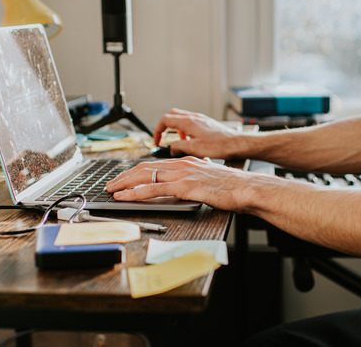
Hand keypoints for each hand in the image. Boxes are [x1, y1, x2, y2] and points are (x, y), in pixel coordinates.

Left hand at [106, 157, 285, 212]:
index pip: (155, 164)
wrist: (248, 189)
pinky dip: (135, 193)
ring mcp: (182, 174)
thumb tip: (186, 188)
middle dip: (125, 176)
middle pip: (145, 167)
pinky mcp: (184, 186)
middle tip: (111, 184)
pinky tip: (125, 197)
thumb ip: (195, 182)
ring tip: (111, 190)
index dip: (136, 171)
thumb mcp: (209, 181)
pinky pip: (153, 189)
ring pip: (145, 176)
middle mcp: (182, 164)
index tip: (125, 178)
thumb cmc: (233, 189)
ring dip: (125, 184)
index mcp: (187, 162)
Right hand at [153, 108, 244, 158]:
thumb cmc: (219, 146)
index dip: (157, 130)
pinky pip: (190, 122)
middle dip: (164, 127)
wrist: (236, 143)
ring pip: (181, 118)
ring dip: (175, 129)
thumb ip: (178, 147)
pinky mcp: (206, 123)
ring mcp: (200, 119)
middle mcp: (194, 117)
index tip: (157, 141)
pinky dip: (185, 130)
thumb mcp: (194, 149)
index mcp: (188, 122)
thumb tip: (170, 148)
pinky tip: (190, 141)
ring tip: (178, 142)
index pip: (165, 120)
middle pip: (171, 115)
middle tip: (163, 139)